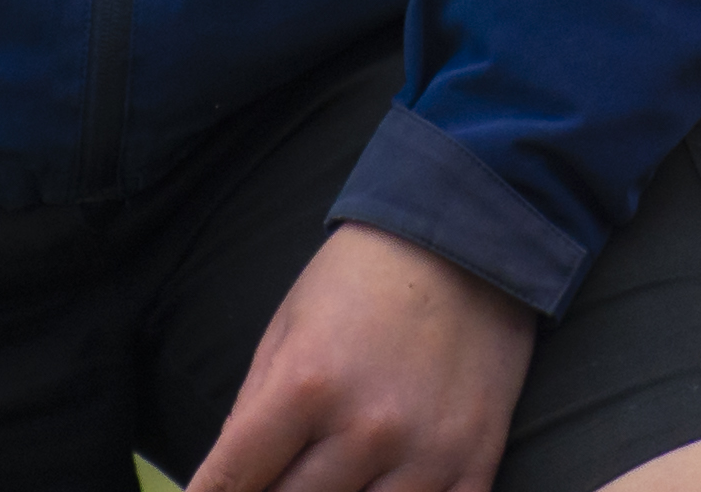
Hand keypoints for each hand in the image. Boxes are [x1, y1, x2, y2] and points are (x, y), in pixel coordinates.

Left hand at [189, 220, 540, 491]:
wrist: (467, 234)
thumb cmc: (363, 277)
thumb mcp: (288, 325)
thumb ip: (252, 409)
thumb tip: (226, 481)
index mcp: (308, 383)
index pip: (234, 478)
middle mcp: (365, 427)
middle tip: (275, 474)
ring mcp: (425, 453)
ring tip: (329, 477)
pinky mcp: (474, 462)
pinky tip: (381, 489)